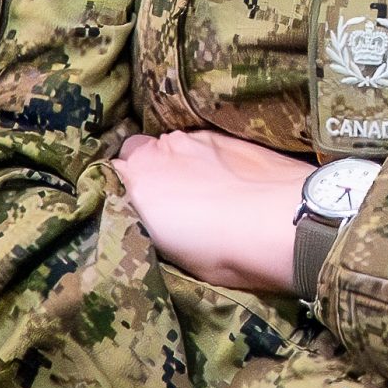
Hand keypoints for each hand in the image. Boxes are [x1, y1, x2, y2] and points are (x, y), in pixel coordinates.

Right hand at [111, 129, 313, 293]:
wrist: (282, 221)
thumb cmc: (224, 251)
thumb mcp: (171, 252)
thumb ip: (147, 223)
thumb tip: (147, 216)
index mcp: (135, 186)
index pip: (104, 178)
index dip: (116, 194)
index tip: (129, 211)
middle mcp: (155, 153)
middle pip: (133, 153)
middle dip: (141, 170)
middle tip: (163, 200)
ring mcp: (191, 140)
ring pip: (167, 145)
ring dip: (173, 162)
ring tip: (198, 190)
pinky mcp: (223, 135)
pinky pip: (199, 142)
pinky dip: (203, 157)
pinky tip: (223, 178)